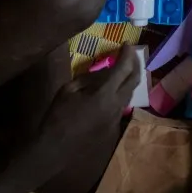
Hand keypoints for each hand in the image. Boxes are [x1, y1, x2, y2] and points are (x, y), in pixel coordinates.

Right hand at [6, 45, 139, 190]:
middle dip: (135, 63)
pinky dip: (123, 91)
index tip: (127, 44)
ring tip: (125, 68)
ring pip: (131, 93)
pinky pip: (123, 104)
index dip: (127, 54)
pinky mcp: (114, 126)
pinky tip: (115, 88)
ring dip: (131, 78)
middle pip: (134, 80)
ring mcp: (117, 117)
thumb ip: (90, 78)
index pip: (123, 68)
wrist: (55, 148)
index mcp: (104, 94)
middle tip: (131, 53)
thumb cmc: (57, 116)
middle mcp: (117, 105)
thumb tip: (104, 71)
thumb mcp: (69, 89)